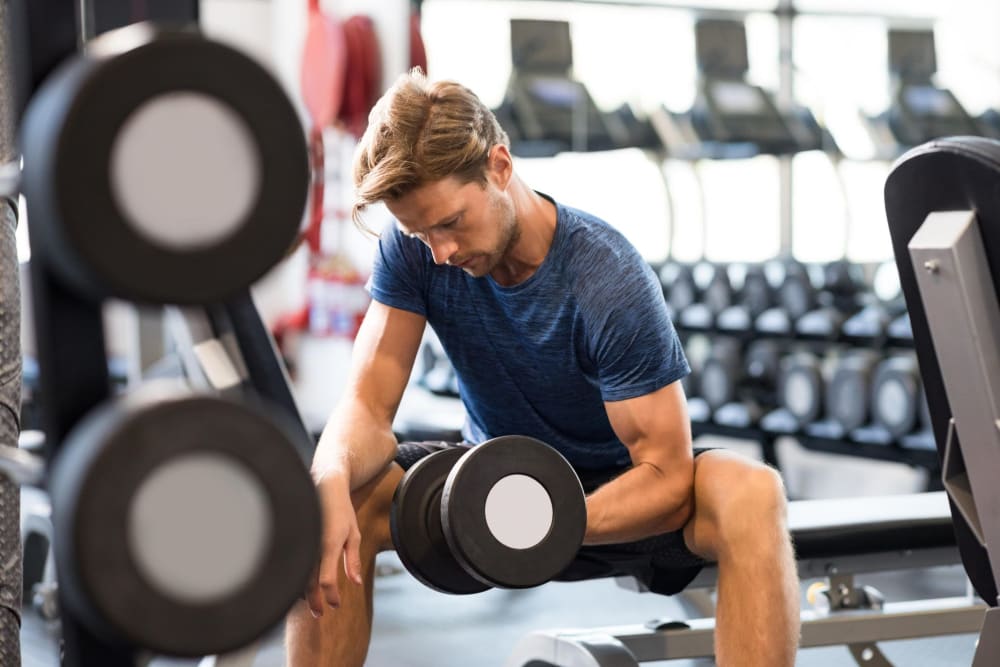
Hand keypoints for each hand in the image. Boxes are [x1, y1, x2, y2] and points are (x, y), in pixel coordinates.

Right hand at [305, 473, 363, 616]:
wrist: (323, 483)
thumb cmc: (341, 509)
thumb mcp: (353, 533)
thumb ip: (352, 560)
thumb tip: (355, 583)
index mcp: (328, 544)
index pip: (326, 580)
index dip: (330, 596)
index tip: (335, 605)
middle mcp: (312, 544)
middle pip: (308, 582)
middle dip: (313, 601)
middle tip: (319, 614)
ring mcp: (301, 540)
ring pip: (298, 574)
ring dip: (303, 592)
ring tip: (310, 603)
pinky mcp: (295, 537)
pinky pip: (293, 562)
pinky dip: (296, 577)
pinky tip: (301, 584)